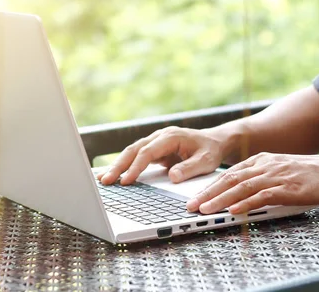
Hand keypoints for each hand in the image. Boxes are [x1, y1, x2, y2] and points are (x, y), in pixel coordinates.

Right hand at [97, 126, 230, 184]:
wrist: (215, 142)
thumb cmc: (210, 151)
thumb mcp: (206, 161)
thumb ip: (189, 168)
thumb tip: (172, 178)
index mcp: (170, 136)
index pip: (147, 152)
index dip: (136, 167)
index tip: (127, 181)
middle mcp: (159, 136)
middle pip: (133, 150)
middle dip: (118, 165)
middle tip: (106, 180)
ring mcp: (155, 142)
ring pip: (131, 152)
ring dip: (117, 165)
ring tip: (103, 179)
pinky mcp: (153, 150)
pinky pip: (135, 157)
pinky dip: (124, 165)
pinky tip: (113, 175)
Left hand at [186, 152, 318, 213]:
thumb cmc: (305, 174)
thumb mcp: (276, 169)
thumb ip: (258, 177)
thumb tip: (237, 193)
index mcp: (259, 161)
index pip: (228, 174)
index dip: (210, 186)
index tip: (195, 196)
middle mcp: (263, 166)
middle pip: (229, 180)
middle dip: (208, 193)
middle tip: (192, 205)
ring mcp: (274, 176)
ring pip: (241, 188)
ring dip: (220, 200)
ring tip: (205, 210)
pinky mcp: (286, 188)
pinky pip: (261, 196)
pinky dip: (245, 204)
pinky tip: (233, 210)